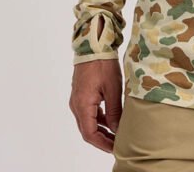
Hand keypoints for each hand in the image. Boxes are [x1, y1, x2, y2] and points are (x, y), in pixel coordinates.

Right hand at [69, 38, 122, 152]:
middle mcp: (76, 105)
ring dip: (101, 130)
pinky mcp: (81, 94)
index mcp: (82, 105)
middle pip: (87, 130)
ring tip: (116, 134)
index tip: (115, 148)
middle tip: (118, 144)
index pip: (90, 134)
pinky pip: (88, 112)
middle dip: (102, 139)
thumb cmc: (103, 64)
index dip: (102, 144)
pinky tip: (110, 119)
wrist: (93, 44)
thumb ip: (114, 111)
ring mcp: (77, 99)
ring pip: (88, 122)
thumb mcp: (113, 88)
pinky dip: (99, 119)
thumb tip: (117, 130)